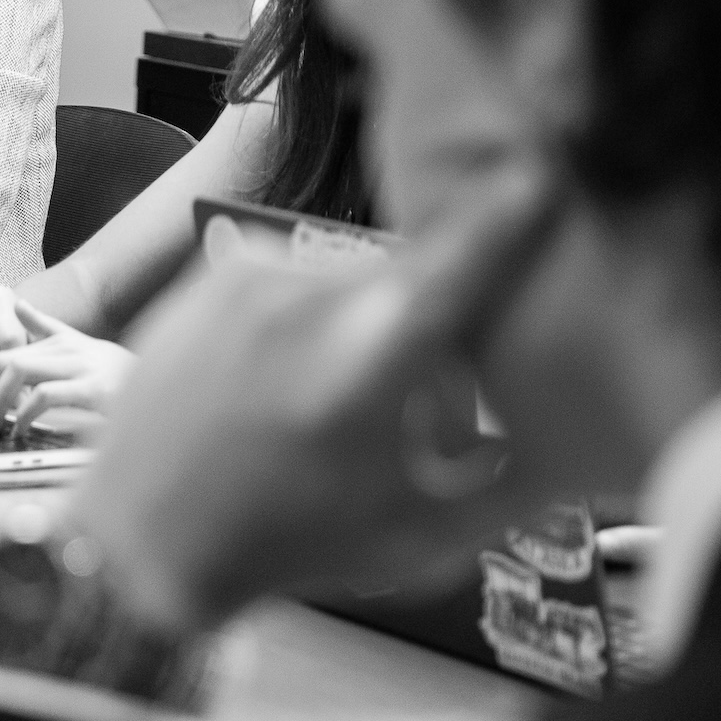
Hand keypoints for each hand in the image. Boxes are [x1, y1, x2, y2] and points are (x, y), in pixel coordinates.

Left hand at [0, 315, 134, 443]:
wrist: (163, 384)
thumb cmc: (114, 371)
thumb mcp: (77, 343)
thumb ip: (45, 327)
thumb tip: (17, 304)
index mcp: (58, 343)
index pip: (4, 354)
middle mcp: (66, 350)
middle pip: (6, 361)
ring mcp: (80, 368)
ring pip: (19, 371)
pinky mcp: (93, 390)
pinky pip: (47, 395)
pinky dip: (27, 413)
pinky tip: (23, 429)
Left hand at [71, 162, 564, 633]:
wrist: (140, 542)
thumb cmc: (285, 546)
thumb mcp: (419, 533)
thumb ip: (512, 478)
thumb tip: (580, 437)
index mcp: (370, 351)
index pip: (466, 252)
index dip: (514, 212)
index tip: (545, 173)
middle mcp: (311, 295)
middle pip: (417, 278)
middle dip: (437, 331)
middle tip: (420, 415)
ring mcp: (254, 276)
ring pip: (357, 279)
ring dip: (373, 325)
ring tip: (343, 407)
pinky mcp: (215, 274)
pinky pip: (298, 279)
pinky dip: (313, 318)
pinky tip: (287, 385)